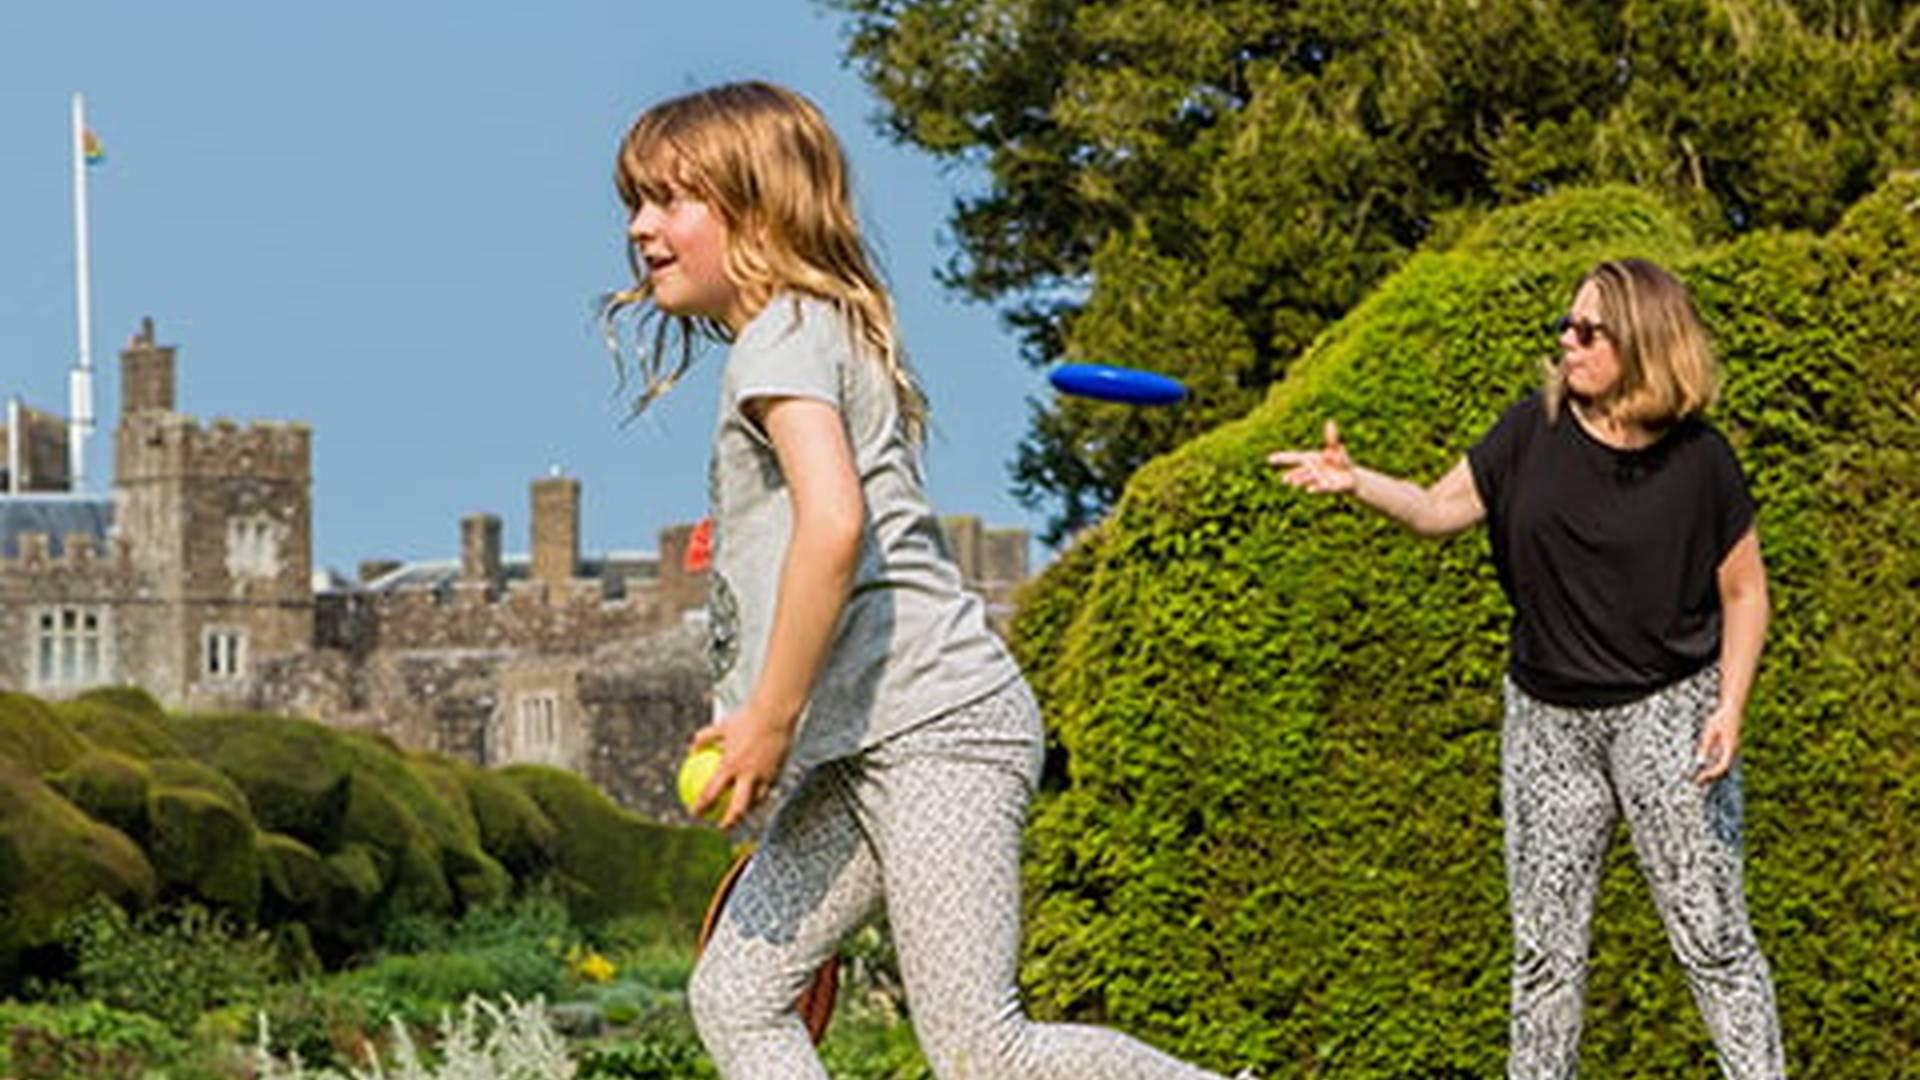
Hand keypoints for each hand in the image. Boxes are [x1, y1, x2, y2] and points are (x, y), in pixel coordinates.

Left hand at [690, 704, 795, 828]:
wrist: (775, 713)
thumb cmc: (747, 718)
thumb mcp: (721, 727)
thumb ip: (705, 739)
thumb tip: (692, 749)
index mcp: (731, 765)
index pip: (712, 792)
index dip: (701, 806)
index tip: (695, 814)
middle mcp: (748, 774)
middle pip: (738, 808)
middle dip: (729, 823)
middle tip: (720, 828)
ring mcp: (765, 775)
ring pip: (756, 802)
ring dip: (748, 811)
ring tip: (741, 814)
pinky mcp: (777, 773)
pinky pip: (768, 789)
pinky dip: (761, 795)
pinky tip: (757, 796)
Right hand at [1267, 419, 1356, 494]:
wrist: (1351, 478)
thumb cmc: (1341, 462)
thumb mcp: (1336, 448)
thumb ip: (1331, 437)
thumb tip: (1330, 421)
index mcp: (1311, 459)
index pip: (1294, 457)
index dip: (1282, 458)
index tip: (1269, 459)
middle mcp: (1312, 470)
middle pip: (1299, 472)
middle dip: (1292, 475)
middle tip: (1283, 479)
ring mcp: (1319, 479)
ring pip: (1308, 479)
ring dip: (1301, 481)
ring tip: (1293, 483)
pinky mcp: (1329, 487)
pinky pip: (1321, 487)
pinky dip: (1316, 488)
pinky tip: (1309, 490)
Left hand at [1692, 705, 1742, 783]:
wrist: (1732, 708)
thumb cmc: (1721, 717)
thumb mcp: (1710, 730)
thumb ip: (1706, 746)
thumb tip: (1700, 762)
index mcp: (1730, 748)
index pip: (1722, 766)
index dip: (1712, 774)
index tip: (1700, 777)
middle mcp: (1732, 751)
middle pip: (1722, 769)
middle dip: (1710, 776)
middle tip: (1695, 782)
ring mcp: (1730, 749)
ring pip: (1721, 765)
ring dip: (1710, 772)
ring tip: (1696, 777)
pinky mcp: (1726, 746)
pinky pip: (1719, 759)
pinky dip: (1711, 765)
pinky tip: (1701, 766)